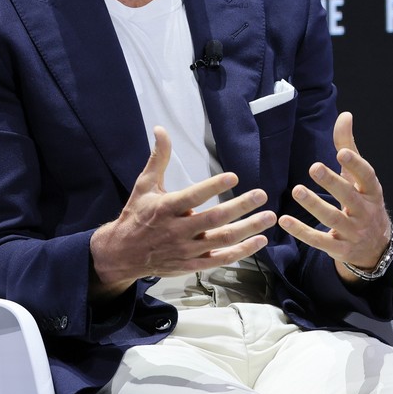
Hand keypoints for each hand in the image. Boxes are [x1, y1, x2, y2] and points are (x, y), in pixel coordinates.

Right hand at [89, 126, 276, 299]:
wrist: (124, 254)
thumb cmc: (137, 215)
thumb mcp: (144, 185)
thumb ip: (158, 158)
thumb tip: (161, 129)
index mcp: (166, 208)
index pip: (193, 196)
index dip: (213, 186)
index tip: (233, 176)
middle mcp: (178, 230)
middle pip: (214, 219)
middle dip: (240, 206)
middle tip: (261, 195)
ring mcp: (187, 249)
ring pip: (222, 240)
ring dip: (248, 229)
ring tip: (269, 217)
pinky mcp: (193, 264)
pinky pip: (221, 259)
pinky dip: (242, 251)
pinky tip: (260, 240)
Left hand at [278, 112, 392, 282]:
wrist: (375, 247)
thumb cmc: (363, 202)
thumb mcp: (359, 178)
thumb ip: (349, 147)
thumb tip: (344, 115)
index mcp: (372, 192)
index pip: (366, 176)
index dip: (355, 165)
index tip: (341, 152)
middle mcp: (365, 212)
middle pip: (349, 197)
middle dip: (332, 183)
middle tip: (313, 168)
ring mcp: (353, 232)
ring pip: (333, 218)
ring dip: (314, 205)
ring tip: (297, 190)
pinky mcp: (339, 249)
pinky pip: (319, 240)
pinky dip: (301, 232)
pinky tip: (284, 220)